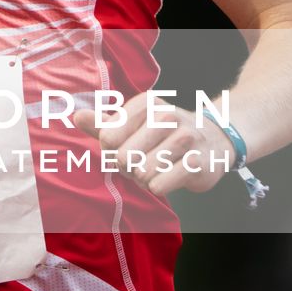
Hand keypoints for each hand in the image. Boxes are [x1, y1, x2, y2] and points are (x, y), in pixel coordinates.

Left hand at [67, 94, 236, 197]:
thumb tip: (77, 116)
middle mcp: (166, 116)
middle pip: (124, 157)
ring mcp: (185, 139)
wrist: (214, 140)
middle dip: (128, 167)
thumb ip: (104, 122)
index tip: (127, 147)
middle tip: (142, 162)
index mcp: (146, 103)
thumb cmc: (164, 133)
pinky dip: (159, 187)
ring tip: (157, 168)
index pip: (108, 137)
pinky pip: (160, 186)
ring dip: (144, 178)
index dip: (112, 150)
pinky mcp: (198, 163)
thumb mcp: (134, 123)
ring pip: (142, 173)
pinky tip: (171, 176)